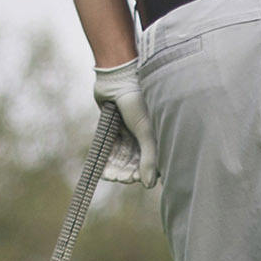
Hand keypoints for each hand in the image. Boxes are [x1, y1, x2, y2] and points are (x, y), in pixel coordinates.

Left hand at [92, 59, 157, 187]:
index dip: (144, 172)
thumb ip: (149, 158)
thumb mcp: (145, 130)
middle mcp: (144, 132)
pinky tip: (103, 170)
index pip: (152, 160)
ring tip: (111, 177)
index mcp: (157, 132)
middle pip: (136, 160)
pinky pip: (111, 147)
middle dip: (128, 171)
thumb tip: (148, 185)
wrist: (117, 76)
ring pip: (123, 155)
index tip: (135, 180)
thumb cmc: (137, 99)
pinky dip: (108, 158)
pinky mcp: (114, 126)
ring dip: (117, 167)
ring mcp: (128, 130)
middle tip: (120, 179)